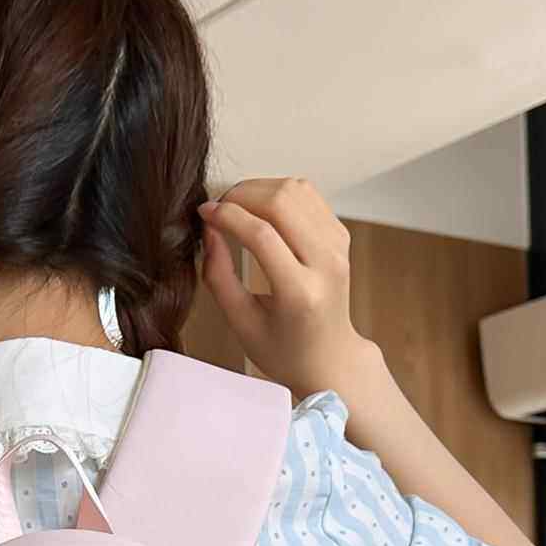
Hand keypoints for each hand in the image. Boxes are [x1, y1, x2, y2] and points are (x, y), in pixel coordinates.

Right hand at [199, 177, 371, 401]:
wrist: (328, 356)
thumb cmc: (283, 349)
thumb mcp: (241, 323)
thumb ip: (219, 277)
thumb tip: (209, 230)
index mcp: (300, 293)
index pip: (261, 235)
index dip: (227, 216)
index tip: (204, 213)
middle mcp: (326, 264)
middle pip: (281, 201)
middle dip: (241, 195)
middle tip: (218, 208)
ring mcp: (337, 247)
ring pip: (295, 190)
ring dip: (258, 189)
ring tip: (236, 208)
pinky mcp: (340, 235)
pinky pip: (307, 195)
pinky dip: (278, 193)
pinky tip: (260, 210)